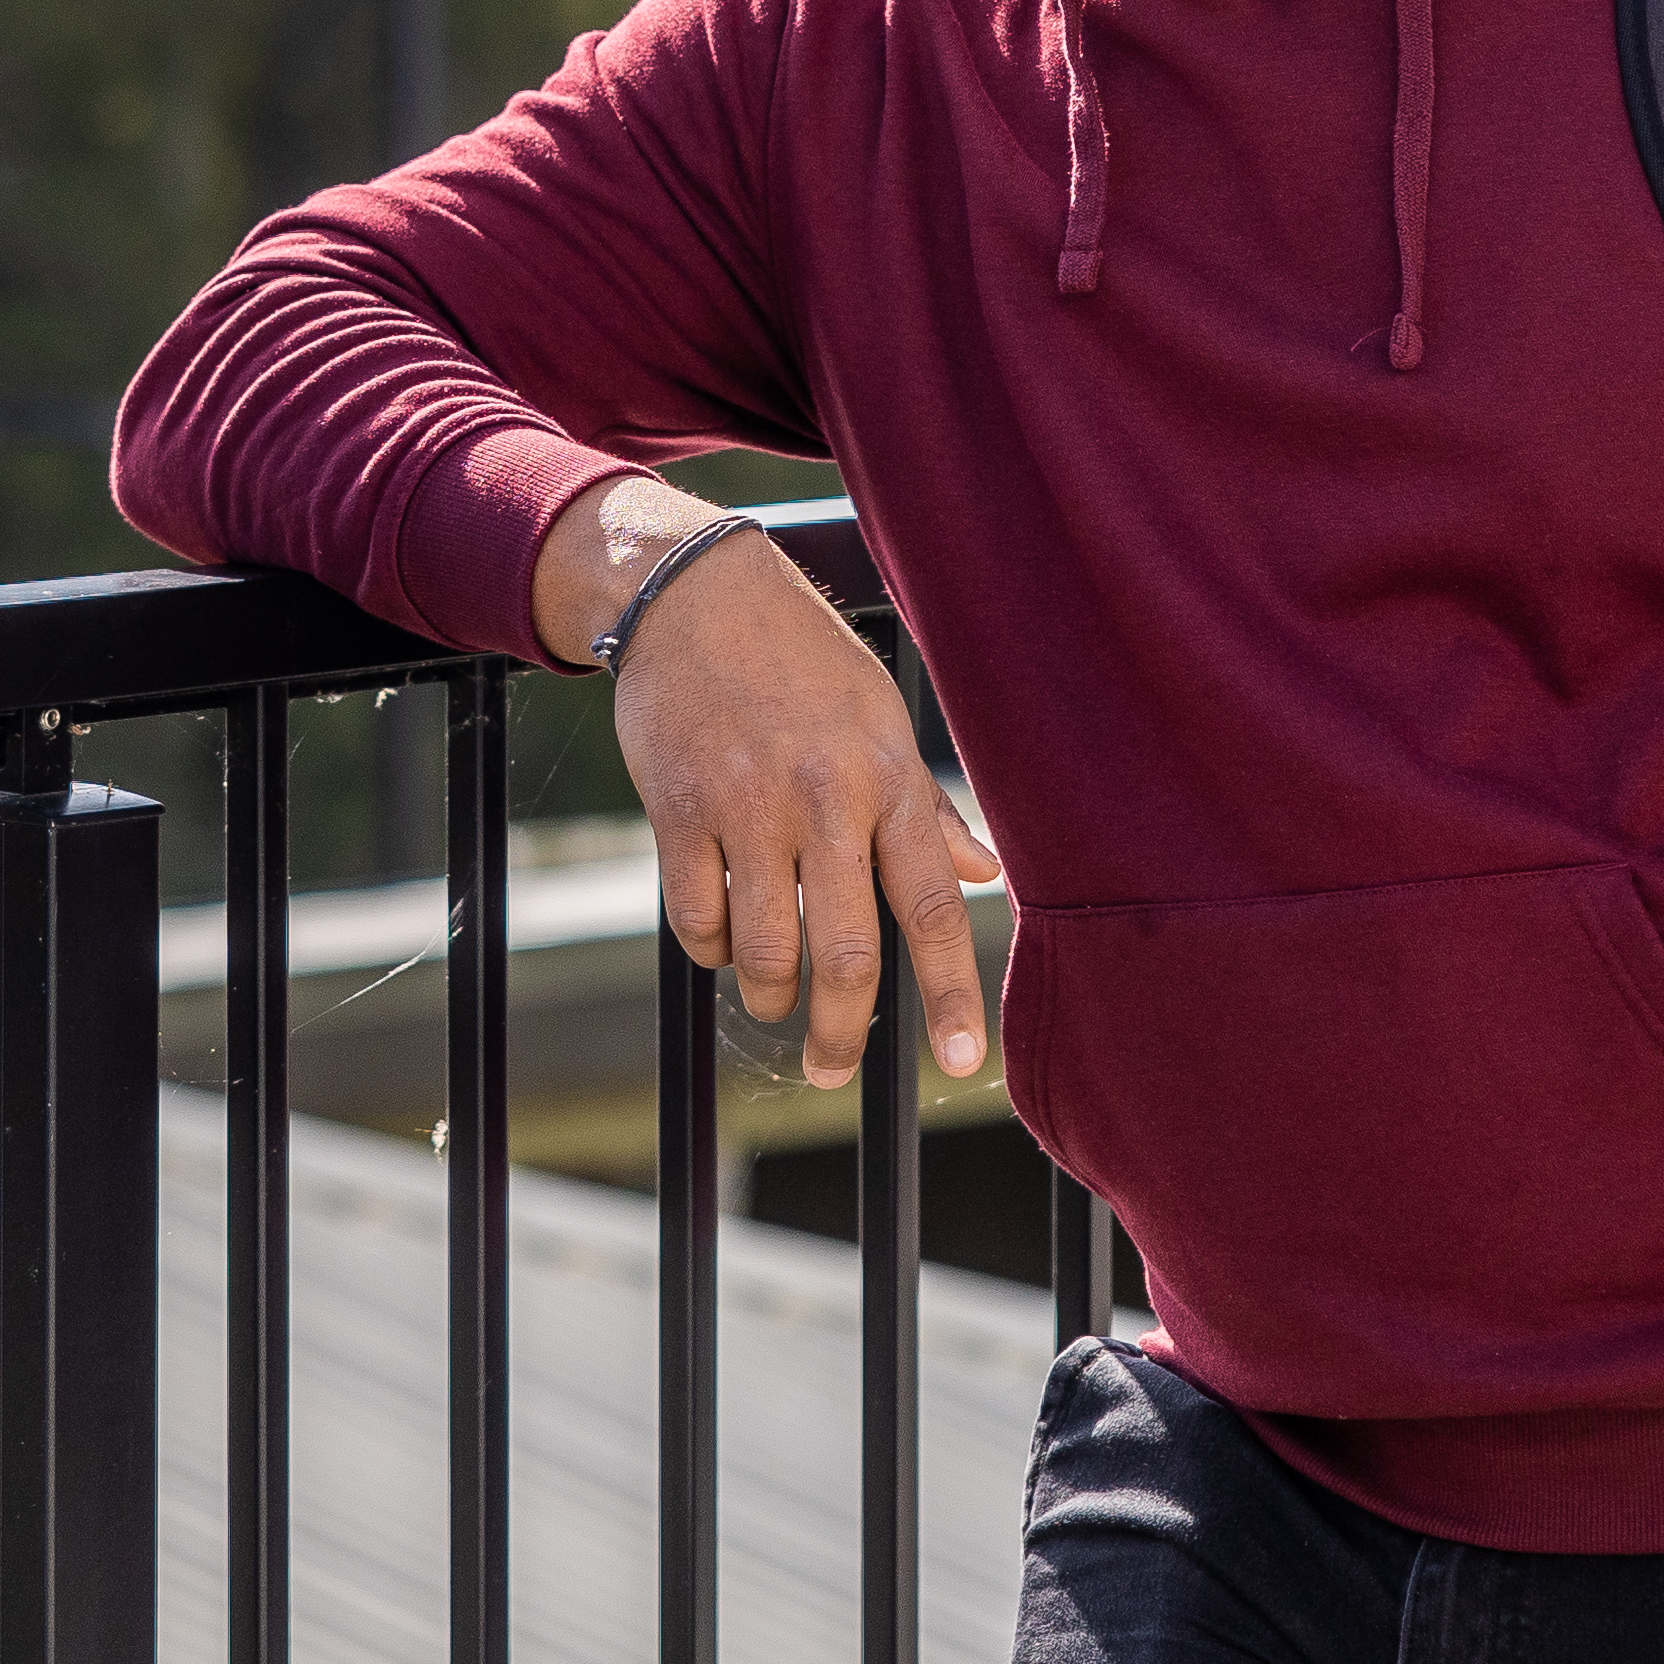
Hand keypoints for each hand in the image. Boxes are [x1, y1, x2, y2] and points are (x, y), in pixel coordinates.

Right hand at [539, 479, 996, 1092]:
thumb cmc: (800, 656)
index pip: (932, 905)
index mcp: (887, 777)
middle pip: (848, 951)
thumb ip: (929, 807)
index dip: (950, 993)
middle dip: (841, 1032)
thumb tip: (985, 875)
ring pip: (767, 949)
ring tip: (773, 999)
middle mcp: (825, 798)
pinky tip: (720, 940)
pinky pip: (696, 917)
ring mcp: (747, 806)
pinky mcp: (678, 810)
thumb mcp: (880, 717)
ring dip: (770, 995)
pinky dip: (711, 948)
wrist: (693, 593)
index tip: (960, 1063)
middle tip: (831, 1070)